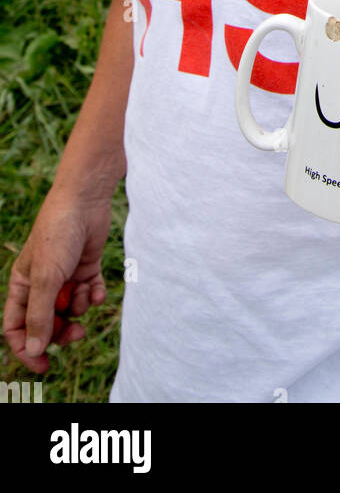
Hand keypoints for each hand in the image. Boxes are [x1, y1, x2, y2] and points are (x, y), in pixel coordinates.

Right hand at [3, 188, 111, 374]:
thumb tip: (34, 351)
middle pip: (47, 322)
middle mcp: (42, 283)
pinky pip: (90, 294)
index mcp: (22, 285)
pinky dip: (94, 295)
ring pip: (71, 309)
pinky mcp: (86, 268)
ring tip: (83, 295)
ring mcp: (65, 276)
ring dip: (79, 308)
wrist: (86, 200)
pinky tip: (96, 289)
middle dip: (61, 332)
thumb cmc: (58, 235)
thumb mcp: (46, 278)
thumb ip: (40, 315)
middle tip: (76, 335)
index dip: (26, 349)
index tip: (44, 366)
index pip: (16, 327)